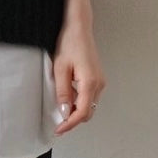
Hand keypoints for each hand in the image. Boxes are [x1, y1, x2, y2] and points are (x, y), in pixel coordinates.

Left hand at [52, 16, 105, 133]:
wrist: (79, 28)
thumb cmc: (69, 43)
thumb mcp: (60, 69)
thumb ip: (63, 92)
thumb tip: (64, 112)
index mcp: (90, 83)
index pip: (82, 112)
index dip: (70, 124)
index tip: (59, 130)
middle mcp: (99, 84)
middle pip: (88, 112)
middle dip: (73, 120)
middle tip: (58, 124)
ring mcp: (100, 81)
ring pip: (89, 106)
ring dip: (76, 111)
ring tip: (60, 110)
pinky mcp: (97, 78)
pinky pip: (89, 97)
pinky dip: (79, 102)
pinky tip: (67, 99)